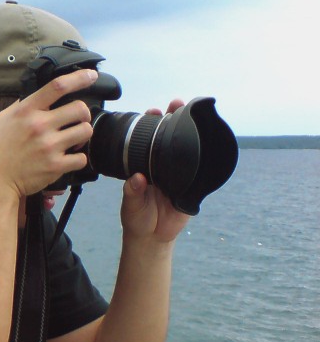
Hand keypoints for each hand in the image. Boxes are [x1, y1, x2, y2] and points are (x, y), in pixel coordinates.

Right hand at [0, 69, 97, 197]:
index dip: (79, 78)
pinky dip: (77, 158)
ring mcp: (49, 146)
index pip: (58, 86)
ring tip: (72, 140)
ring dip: (82, 135)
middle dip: (82, 114)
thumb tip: (41, 96)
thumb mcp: (4, 118)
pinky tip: (67, 158)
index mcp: (27, 110)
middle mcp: (40, 126)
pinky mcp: (55, 166)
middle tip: (76, 120)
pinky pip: (81, 158)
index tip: (91, 75)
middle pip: (80, 109)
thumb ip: (23, 106)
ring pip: (85, 131)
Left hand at [119, 99, 191, 242]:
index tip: (153, 111)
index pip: (148, 140)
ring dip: (191, 132)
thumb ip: (132, 193)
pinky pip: (200, 170)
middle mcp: (161, 166)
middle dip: (173, 119)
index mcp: (144, 166)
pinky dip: (205, 156)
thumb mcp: (131, 206)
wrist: (152, 238)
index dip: (151, 124)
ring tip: (192, 113)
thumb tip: (136, 178)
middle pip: (169, 138)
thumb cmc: (137, 218)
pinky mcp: (192, 186)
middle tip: (176, 104)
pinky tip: (209, 141)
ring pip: (186, 150)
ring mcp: (178, 174)